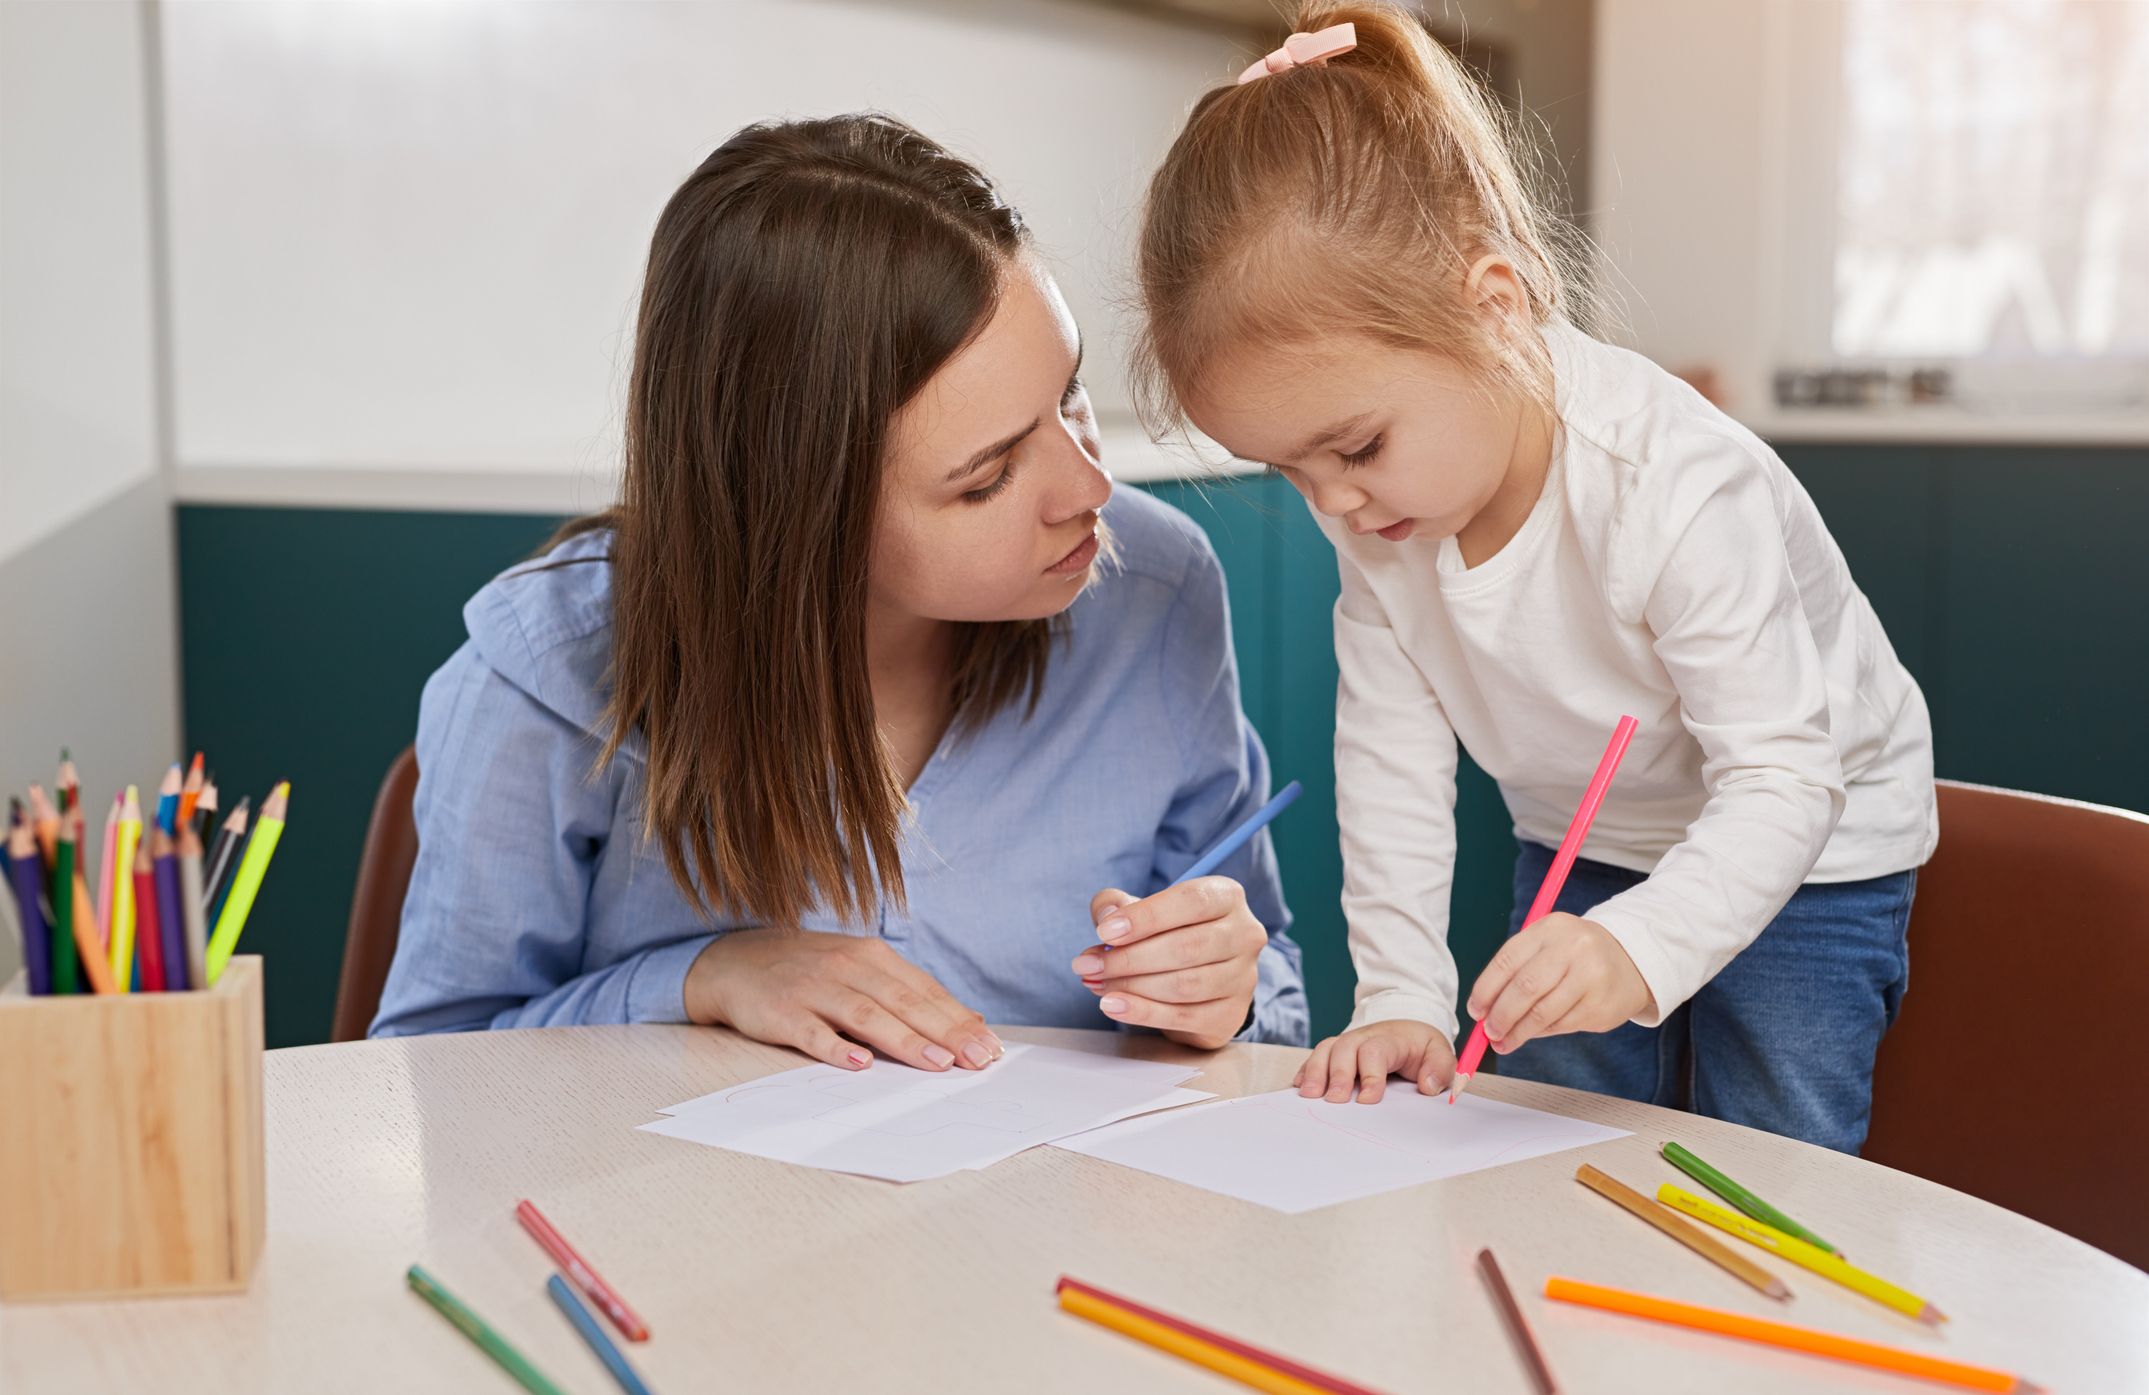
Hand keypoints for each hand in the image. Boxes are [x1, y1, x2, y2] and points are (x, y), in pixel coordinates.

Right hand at [684, 928, 1002, 1072]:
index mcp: (872, 956)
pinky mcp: (783, 1013)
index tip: (989, 1046)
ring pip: (867, 1015)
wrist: (735, 961)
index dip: (958, 1019)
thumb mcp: (860, 970)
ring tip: (936, 1063)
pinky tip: (859, 1064)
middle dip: (945, 1032)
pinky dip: (836, 1048)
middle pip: (904, 1002)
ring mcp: (815, 989)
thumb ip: (908, 993)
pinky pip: (813, 1032)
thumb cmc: (810, 970)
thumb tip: (966, 1021)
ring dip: (904, 1040)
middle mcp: (848, 967)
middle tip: (977, 1060)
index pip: (924, 990)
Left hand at [1073, 878, 1265, 1048]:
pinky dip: (1144, 1013)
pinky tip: (1114, 1005)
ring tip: (1096, 984)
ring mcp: (1243, 977)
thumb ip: (1118, 905)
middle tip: (1088, 965)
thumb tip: (1106, 917)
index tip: (1104, 932)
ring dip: (1132, 987)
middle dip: (1129, 958)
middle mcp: (1244, 934)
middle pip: (1186, 948)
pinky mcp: (1231, 1014)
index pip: (1190, 901)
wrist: (1202, 977)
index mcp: (1226, 896)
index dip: (1145, 917)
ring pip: (1185, 985)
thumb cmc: (1169, 933)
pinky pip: (1184, 1016)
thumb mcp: (1143, 910)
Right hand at [1294, 1020, 1456, 1102]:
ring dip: (1314, 1072)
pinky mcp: (1335, 1052)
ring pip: (1325, 1050)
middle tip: (1334, 1100)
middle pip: (1343, 1049)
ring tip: (1308, 1095)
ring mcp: (1346, 1043)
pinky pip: (1316, 1056)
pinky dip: (1305, 1070)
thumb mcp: (1440, 1052)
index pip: (1375, 1052)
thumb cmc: (1420, 1046)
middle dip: (1337, 1075)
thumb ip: (1440, 1069)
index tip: (1367, 1100)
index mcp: (1390, 1039)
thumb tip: (1427, 1086)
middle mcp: (1363, 1038)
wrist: (1406, 1028)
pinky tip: (1299, 1086)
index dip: (1370, 1075)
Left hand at [1465, 913, 1653, 1053]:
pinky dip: (1541, 1033)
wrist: (1630, 960)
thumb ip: (1516, 971)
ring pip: (1543, 1012)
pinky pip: (1562, 1025)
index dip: (1486, 990)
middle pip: (1525, 988)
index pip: (1508, 960)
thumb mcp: (1547, 946)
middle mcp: (1572, 948)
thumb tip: (1483, 1010)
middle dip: (1501, 1015)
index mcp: (1550, 928)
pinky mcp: (1601, 1004)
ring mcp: (1591, 976)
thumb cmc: (1574, 955)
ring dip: (1518, 1032)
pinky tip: (1533, 1033)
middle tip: (1489, 1032)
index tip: (1475, 1011)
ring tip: (1504, 1042)